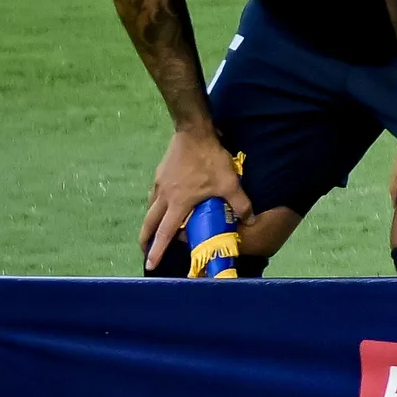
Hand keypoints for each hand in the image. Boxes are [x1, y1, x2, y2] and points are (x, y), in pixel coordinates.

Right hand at [141, 123, 250, 272]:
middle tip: (145, 252)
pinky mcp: (161, 174)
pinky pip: (156, 196)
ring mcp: (160, 184)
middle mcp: (164, 196)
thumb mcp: (230, 183)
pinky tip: (164, 206)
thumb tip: (251, 220)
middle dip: (146, 240)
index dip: (157, 250)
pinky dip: (157, 206)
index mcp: (178, 203)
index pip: (164, 233)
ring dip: (150, 223)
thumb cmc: (210, 159)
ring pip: (151, 209)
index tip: (150, 264)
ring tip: (152, 232)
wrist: (194, 131)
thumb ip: (240, 204)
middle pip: (149, 223)